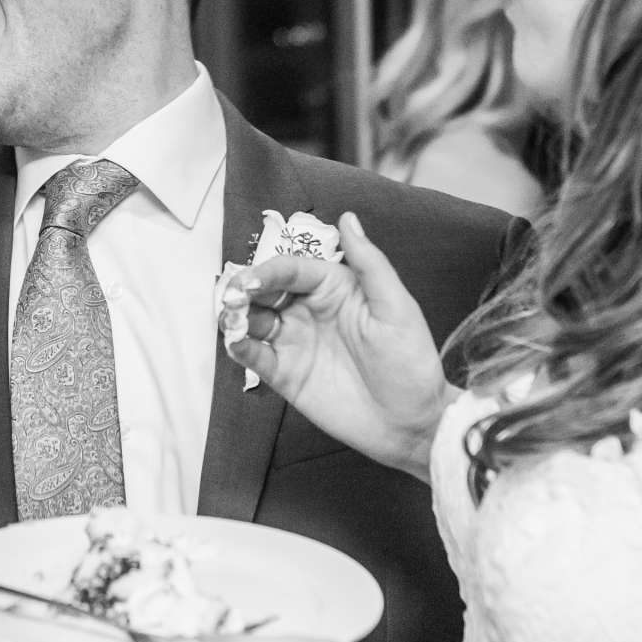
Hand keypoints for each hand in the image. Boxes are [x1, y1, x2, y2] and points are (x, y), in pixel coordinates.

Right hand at [219, 212, 449, 473]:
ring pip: (253, 320)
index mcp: (334, 287)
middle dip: (244, 290)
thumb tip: (347, 217)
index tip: (251, 280)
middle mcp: (309, 310)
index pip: (293, 269)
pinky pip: (255, 355)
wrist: (411, 424)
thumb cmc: (411, 362)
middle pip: (265, 291)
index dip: (269, 271)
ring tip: (230, 320)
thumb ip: (370, 263)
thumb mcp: (397, 308)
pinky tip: (235, 342)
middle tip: (231, 298)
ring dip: (236, 316)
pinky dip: (239, 346)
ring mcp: (294, 342)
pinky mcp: (285, 374)